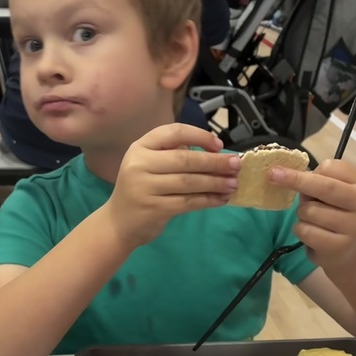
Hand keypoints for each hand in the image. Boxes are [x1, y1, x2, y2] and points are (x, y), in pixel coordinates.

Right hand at [105, 124, 240, 248]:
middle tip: (237, 165)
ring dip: (215, 183)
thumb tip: (216, 154)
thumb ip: (173, 154)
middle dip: (215, 162)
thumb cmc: (140, 189)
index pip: (173, 132)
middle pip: (185, 159)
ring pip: (189, 182)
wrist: (118, 222)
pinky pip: (188, 202)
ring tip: (233, 184)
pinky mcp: (153, 208)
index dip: (199, 136)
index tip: (219, 145)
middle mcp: (139, 164)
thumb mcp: (149, 165)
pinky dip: (208, 200)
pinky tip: (221, 199)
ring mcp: (145, 187)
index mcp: (140, 147)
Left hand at [268, 158, 355, 269]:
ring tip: (311, 218)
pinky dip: (301, 230)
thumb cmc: (334, 212)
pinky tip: (311, 233)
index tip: (284, 169)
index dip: (307, 170)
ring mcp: (354, 226)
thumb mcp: (331, 192)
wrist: (347, 249)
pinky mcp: (339, 246)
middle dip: (296, 180)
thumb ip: (316, 180)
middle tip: (273, 175)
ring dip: (301, 213)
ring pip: (310, 211)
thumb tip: (282, 173)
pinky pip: (306, 231)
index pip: (332, 168)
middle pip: (325, 187)